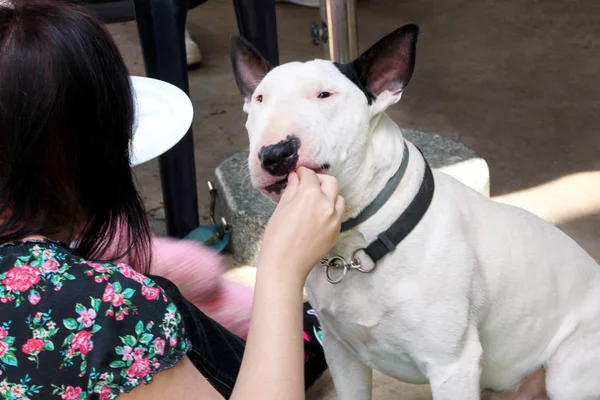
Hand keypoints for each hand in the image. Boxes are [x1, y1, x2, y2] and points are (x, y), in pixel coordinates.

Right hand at [258, 167, 344, 283]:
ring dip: (329, 195)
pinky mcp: (337, 231)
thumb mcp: (281, 210)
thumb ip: (291, 190)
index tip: (298, 174)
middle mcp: (326, 204)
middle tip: (308, 185)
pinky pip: (338, 214)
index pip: (310, 175)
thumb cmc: (276, 238)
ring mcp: (334, 219)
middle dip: (320, 180)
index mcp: (310, 195)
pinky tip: (318, 216)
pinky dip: (331, 210)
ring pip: (339, 198)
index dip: (302, 173)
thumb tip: (295, 178)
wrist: (285, 266)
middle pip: (331, 182)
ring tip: (316, 201)